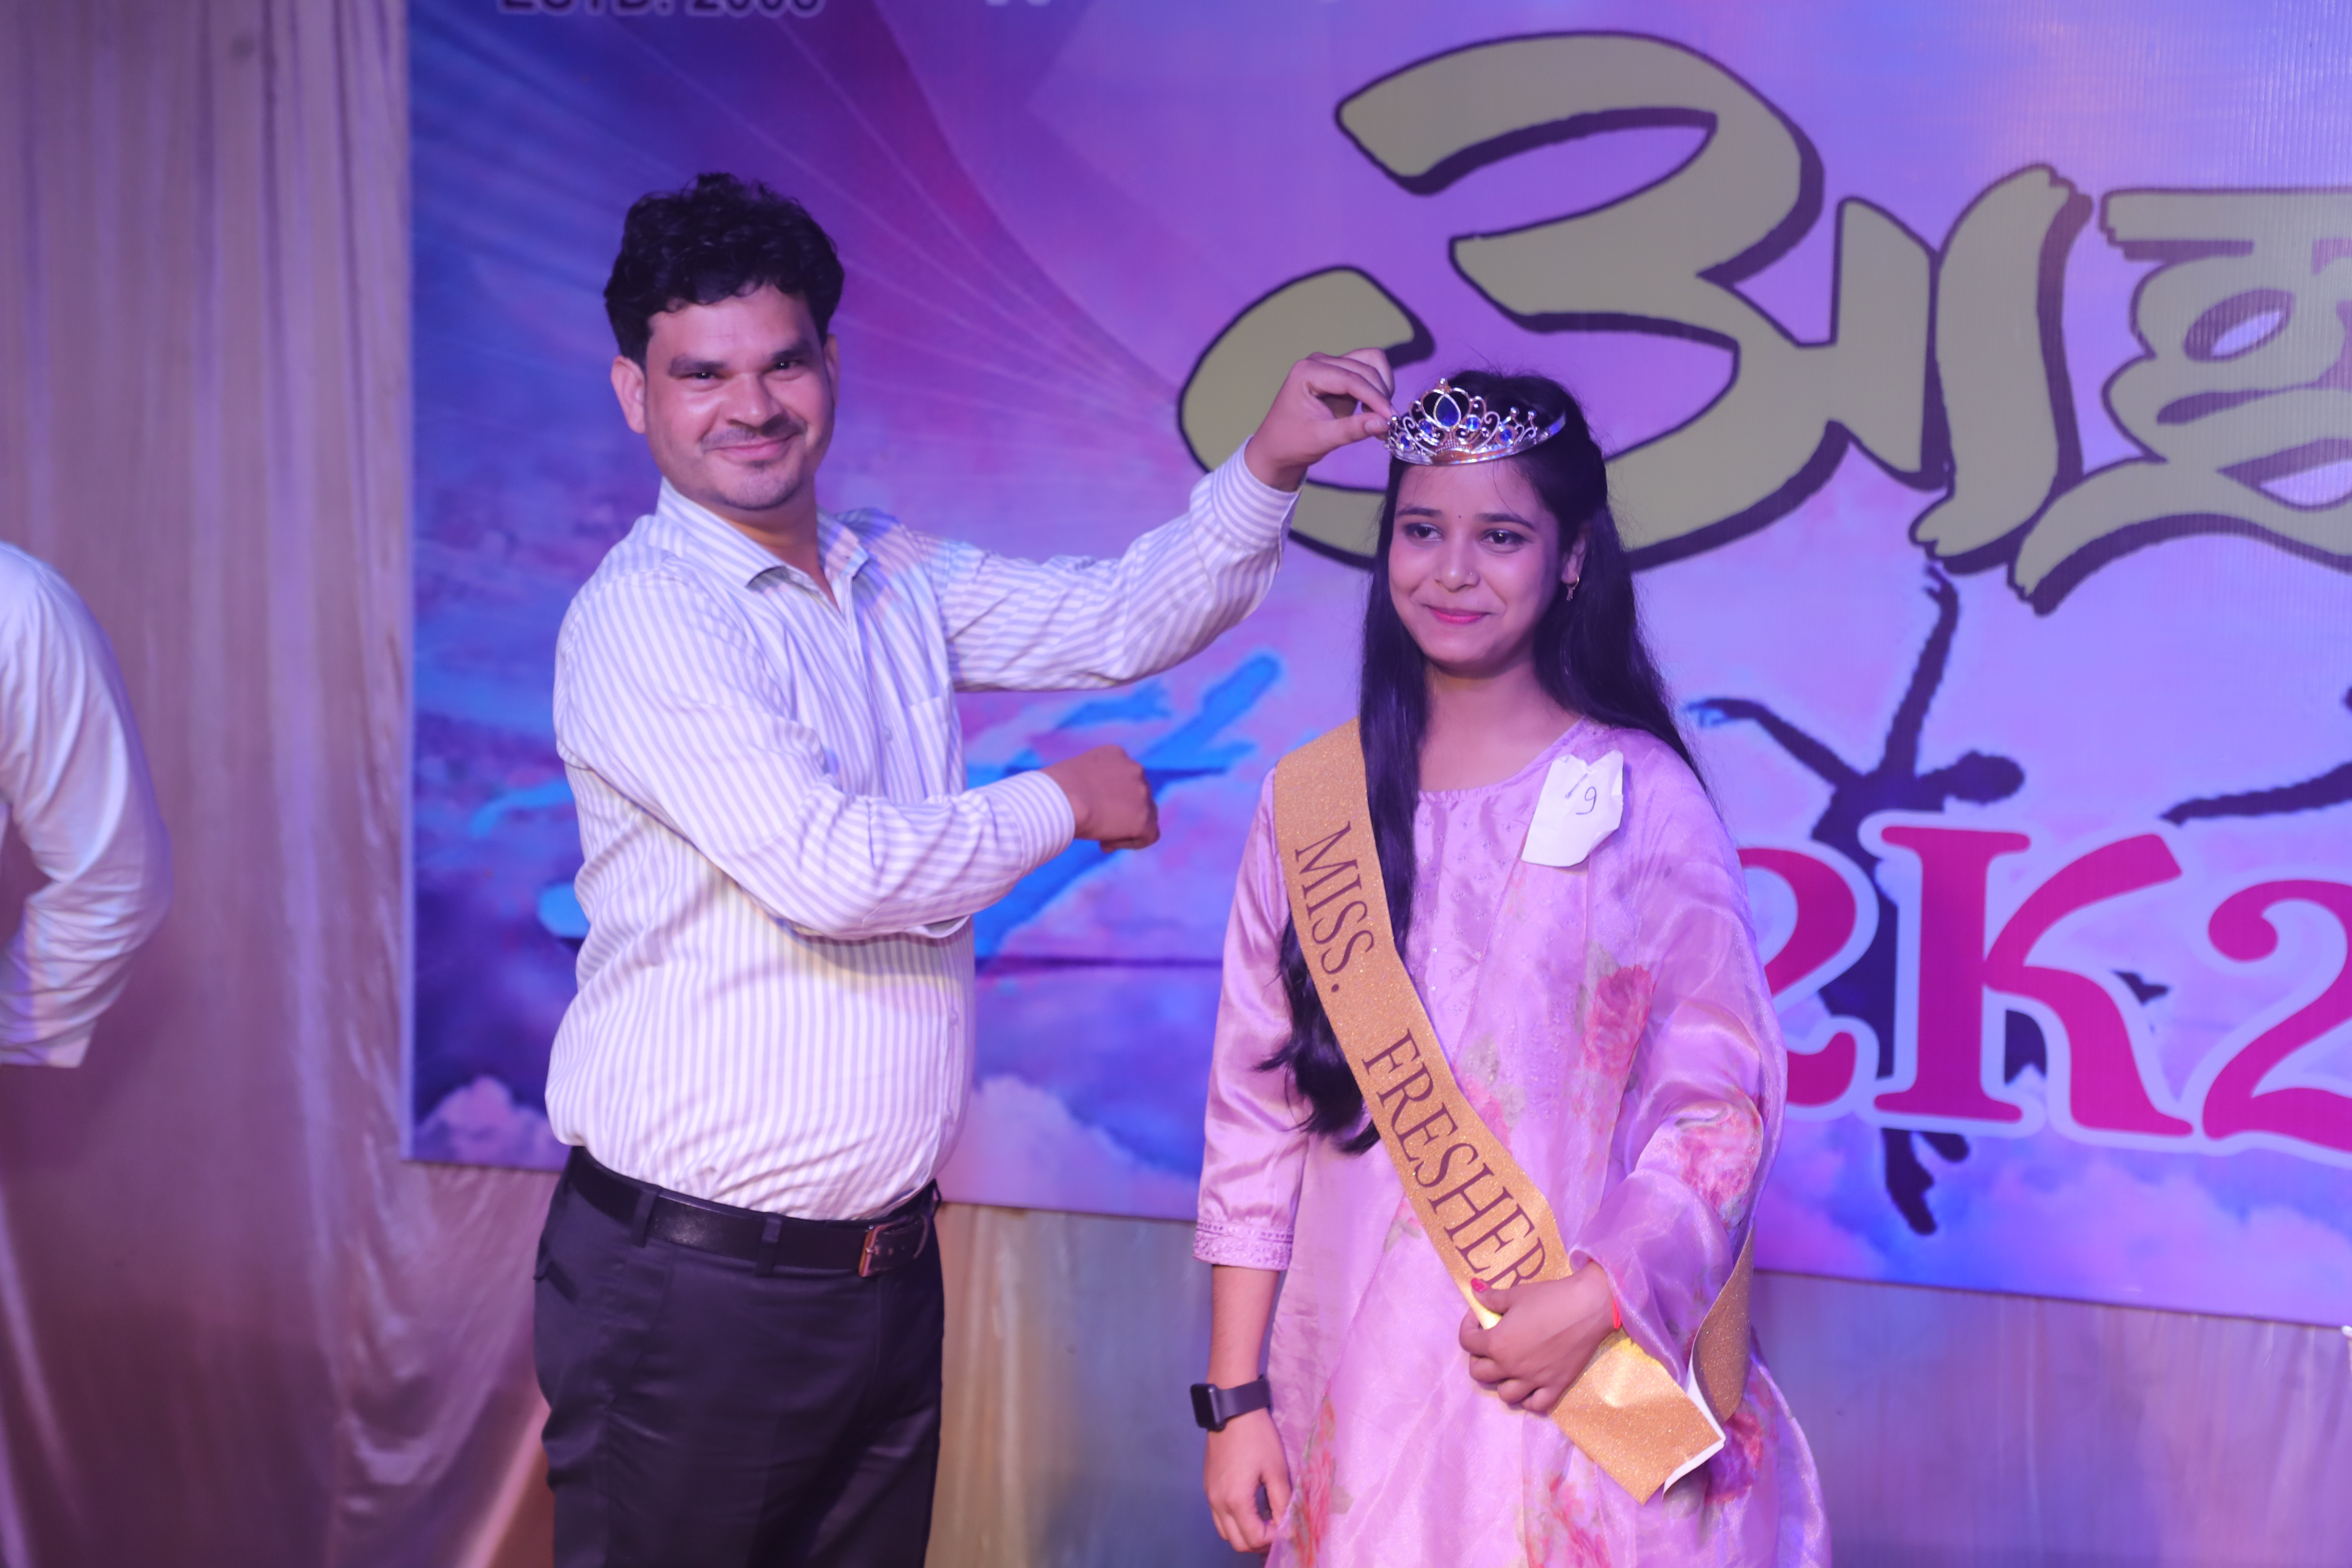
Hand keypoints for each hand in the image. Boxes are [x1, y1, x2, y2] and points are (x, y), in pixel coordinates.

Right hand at [1042, 744, 1158, 849]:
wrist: (1059, 800)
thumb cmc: (1052, 790)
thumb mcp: (1072, 777)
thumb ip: (1088, 784)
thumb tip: (1087, 801)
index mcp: (1116, 754)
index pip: (1124, 777)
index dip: (1113, 796)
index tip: (1093, 808)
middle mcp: (1134, 769)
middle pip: (1138, 796)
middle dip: (1122, 812)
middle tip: (1099, 826)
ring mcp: (1142, 793)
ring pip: (1147, 815)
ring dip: (1127, 828)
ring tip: (1101, 838)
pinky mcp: (1143, 819)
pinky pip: (1150, 835)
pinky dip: (1132, 842)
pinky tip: (1107, 844)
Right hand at [1203, 1409, 1289, 1554]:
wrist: (1232, 1410)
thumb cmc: (1258, 1438)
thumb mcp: (1277, 1470)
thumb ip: (1282, 1502)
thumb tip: (1287, 1526)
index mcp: (1235, 1500)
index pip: (1254, 1539)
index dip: (1273, 1538)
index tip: (1285, 1524)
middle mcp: (1218, 1503)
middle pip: (1237, 1542)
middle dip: (1259, 1541)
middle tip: (1276, 1527)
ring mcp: (1210, 1495)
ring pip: (1225, 1532)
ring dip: (1245, 1533)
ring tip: (1264, 1518)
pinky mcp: (1208, 1487)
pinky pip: (1219, 1517)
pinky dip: (1234, 1521)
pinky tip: (1250, 1506)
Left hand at [1241, 349, 1395, 491]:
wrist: (1276, 448)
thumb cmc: (1291, 443)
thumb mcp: (1321, 439)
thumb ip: (1352, 430)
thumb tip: (1385, 423)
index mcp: (1307, 372)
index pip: (1351, 378)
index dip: (1375, 397)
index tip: (1390, 418)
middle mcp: (1319, 362)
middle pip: (1365, 366)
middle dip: (1380, 394)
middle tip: (1386, 424)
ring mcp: (1330, 365)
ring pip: (1371, 363)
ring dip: (1382, 387)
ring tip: (1379, 416)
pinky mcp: (1340, 375)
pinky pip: (1368, 373)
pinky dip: (1377, 389)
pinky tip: (1373, 413)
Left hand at [1457, 1267, 1616, 1415]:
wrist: (1588, 1307)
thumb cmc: (1550, 1297)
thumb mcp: (1516, 1294)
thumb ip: (1491, 1298)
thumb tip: (1475, 1292)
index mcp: (1497, 1343)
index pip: (1466, 1342)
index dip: (1467, 1327)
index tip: (1478, 1317)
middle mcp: (1511, 1366)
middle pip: (1479, 1373)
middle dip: (1478, 1357)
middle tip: (1489, 1343)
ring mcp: (1533, 1380)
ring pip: (1505, 1395)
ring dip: (1502, 1381)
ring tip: (1509, 1366)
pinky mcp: (1555, 1386)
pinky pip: (1536, 1405)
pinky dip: (1529, 1399)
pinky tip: (1530, 1385)